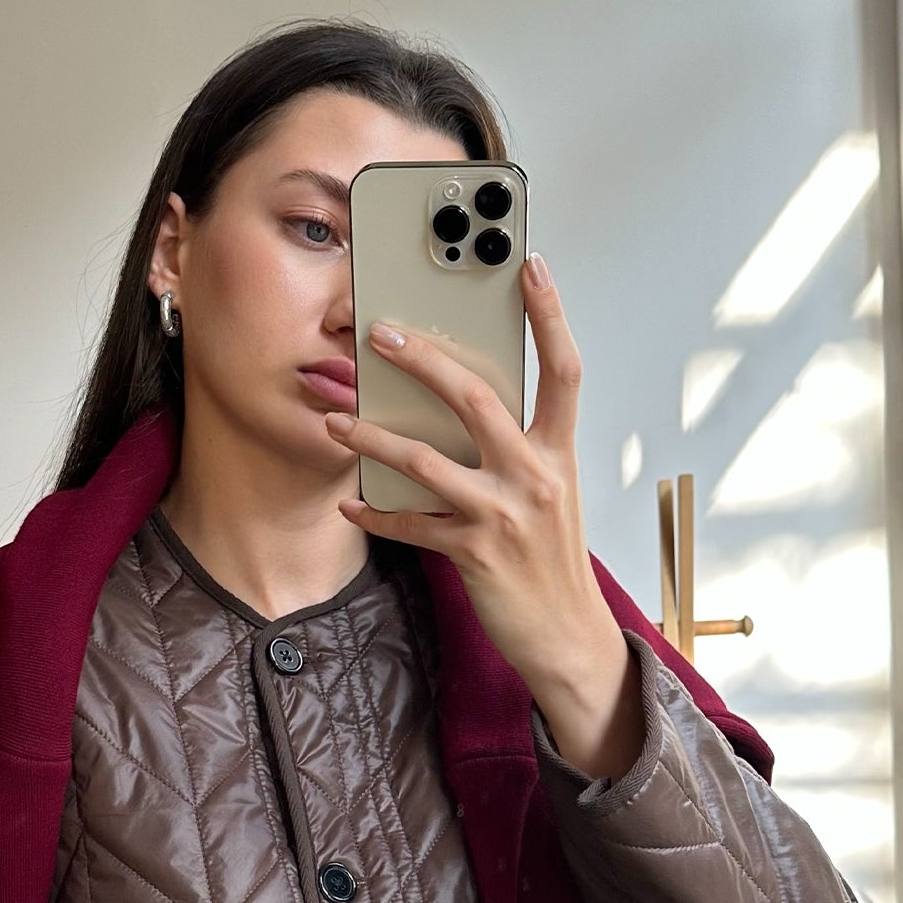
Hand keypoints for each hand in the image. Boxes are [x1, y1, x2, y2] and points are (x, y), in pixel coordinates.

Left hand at [325, 253, 644, 779]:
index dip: (549, 314)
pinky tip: (350, 506)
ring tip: (335, 423)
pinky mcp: (474, 553)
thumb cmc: (551, 562)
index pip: (563, 369)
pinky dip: (377, 514)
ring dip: (372, 438)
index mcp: (559, 452)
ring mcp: (505, 514)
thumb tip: (466, 409)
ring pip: (426, 459)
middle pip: (476, 396)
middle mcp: (536, 474)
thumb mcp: (550, 495)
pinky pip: (412, 524)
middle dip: (422, 359)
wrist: (567, 637)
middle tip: (379, 334)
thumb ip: (517, 450)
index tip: (529, 265)